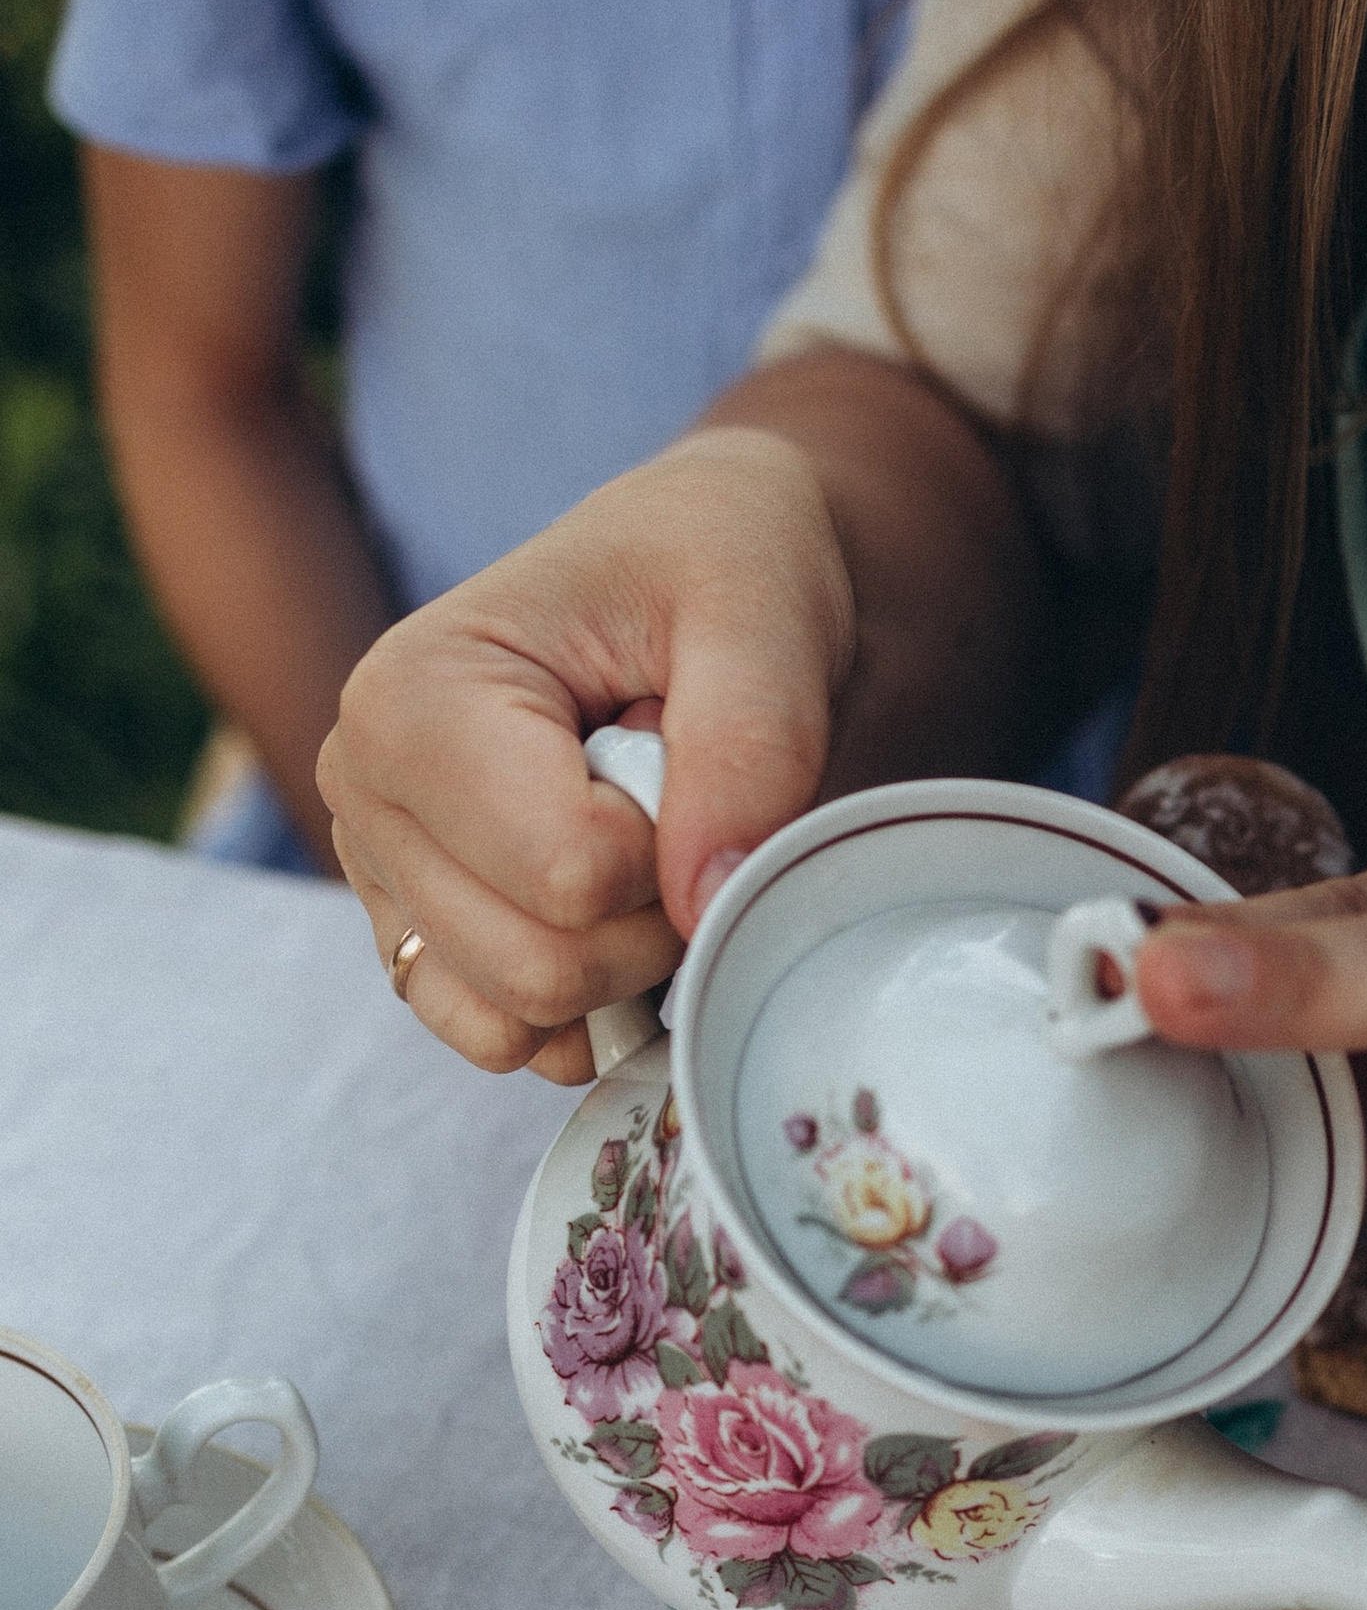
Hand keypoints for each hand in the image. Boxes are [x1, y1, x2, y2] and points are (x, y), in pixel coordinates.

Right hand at [318, 429, 851, 1082]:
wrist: (698, 572)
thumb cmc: (717, 567)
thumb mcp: (761, 610)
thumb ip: (751, 744)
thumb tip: (704, 901)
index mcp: (412, 693)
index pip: (565, 873)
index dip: (673, 850)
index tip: (689, 762)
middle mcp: (363, 786)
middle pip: (534, 969)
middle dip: (651, 923)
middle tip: (685, 817)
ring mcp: (381, 870)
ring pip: (515, 1024)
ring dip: (623, 970)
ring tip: (648, 850)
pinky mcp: (419, 931)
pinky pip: (502, 1042)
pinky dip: (586, 1012)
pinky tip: (620, 913)